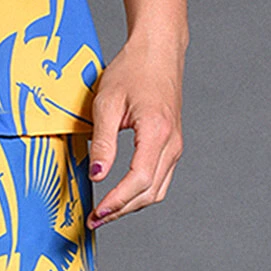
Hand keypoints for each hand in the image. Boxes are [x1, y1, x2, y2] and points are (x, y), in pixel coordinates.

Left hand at [86, 36, 183, 229]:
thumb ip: (102, 141)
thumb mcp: (107, 101)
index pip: (138, 180)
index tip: (97, 213)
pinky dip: (140, 191)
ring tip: (105, 211)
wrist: (157, 51)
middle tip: (95, 219)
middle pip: (149, 192)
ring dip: (131, 204)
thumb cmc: (132, 70)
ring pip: (156, 189)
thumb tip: (96, 176)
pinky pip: (159, 178)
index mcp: (157, 132)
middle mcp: (172, 144)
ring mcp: (175, 146)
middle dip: (122, 210)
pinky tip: (121, 193)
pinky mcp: (172, 145)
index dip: (117, 201)